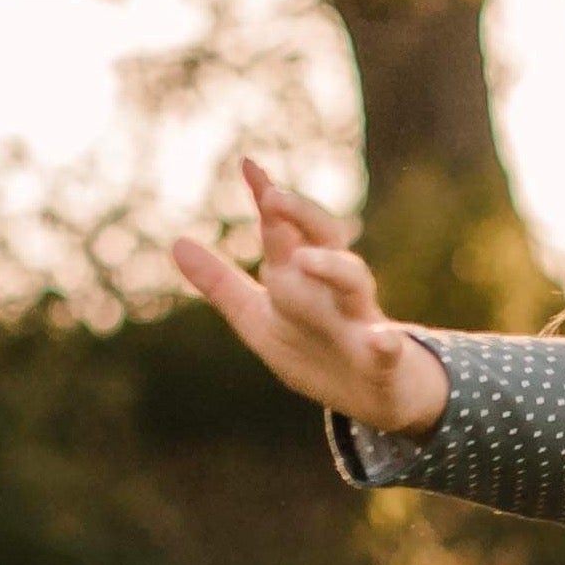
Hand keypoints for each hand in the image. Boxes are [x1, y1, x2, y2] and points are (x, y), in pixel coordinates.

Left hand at [168, 159, 449, 431]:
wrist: (373, 398)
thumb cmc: (315, 352)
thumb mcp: (259, 319)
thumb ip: (222, 284)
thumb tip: (177, 242)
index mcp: (303, 277)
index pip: (284, 230)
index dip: (269, 199)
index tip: (248, 166)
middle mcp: (334, 289)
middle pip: (325, 239)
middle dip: (302, 216)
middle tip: (272, 199)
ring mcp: (360, 321)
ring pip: (353, 283)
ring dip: (331, 267)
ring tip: (303, 260)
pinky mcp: (383, 362)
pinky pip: (388, 350)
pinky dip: (385, 344)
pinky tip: (380, 341)